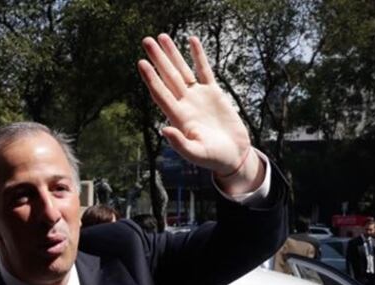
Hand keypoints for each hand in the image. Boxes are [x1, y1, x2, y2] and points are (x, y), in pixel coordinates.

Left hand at [137, 34, 262, 195]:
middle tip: (146, 40)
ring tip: (162, 36)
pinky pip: (204, 70)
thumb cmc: (213, 158)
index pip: (161, 94)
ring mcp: (198, 97)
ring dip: (172, 54)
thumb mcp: (196, 154)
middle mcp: (185, 103)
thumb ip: (180, 143)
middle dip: (158, 59)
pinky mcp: (213, 93)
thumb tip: (163, 129)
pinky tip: (191, 40)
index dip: (151, 79)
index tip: (141, 63)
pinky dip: (198, 56)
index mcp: (178, 117)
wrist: (232, 155)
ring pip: (182, 70)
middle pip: (168, 77)